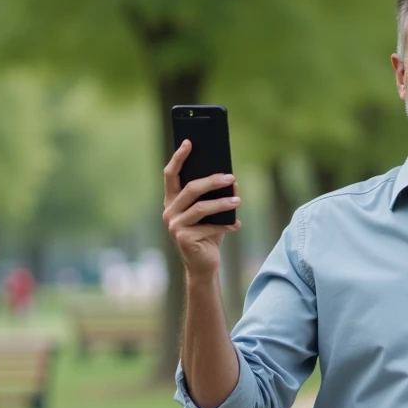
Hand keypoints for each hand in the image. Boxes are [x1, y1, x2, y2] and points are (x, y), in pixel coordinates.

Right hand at [163, 139, 241, 278]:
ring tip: (238, 200)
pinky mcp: (184, 238)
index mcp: (173, 201)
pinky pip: (209, 227)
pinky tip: (237, 225)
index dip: (179, 158)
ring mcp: (174, 225)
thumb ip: (220, 196)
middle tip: (230, 176)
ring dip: (222, 203)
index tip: (189, 142)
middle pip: (190, 188)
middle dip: (212, 181)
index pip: (171, 175)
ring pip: (201, 207)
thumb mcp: (215, 213)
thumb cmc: (208, 235)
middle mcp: (169, 211)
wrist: (204, 265)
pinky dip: (225, 226)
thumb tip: (233, 179)